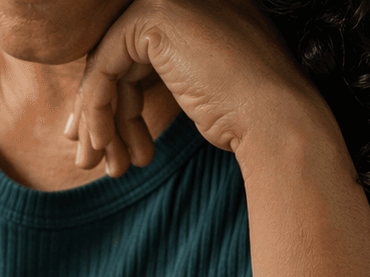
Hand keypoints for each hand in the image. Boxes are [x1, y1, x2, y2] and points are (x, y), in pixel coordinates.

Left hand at [63, 0, 335, 175]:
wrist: (276, 117)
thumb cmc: (245, 116)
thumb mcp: (193, 90)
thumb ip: (160, 78)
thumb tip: (108, 102)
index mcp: (197, 12)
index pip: (137, 57)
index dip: (116, 104)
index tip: (106, 146)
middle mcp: (181, 0)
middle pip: (118, 62)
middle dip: (102, 116)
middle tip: (93, 160)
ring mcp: (167, 2)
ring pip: (107, 69)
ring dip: (98, 122)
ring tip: (102, 166)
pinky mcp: (154, 18)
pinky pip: (104, 69)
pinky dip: (96, 110)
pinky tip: (102, 145)